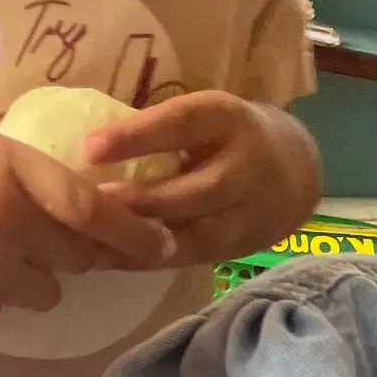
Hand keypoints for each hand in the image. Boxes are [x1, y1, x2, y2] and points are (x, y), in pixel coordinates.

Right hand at [0, 123, 174, 312]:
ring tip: (2, 253)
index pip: (90, 208)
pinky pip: (8, 306)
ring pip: (48, 290)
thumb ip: (30, 170)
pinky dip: (0, 294)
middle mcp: (4, 220)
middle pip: (80, 256)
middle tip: (56, 239)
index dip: (132, 232)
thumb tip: (92, 197)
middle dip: (81, 253)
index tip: (163, 245)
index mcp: (8, 168)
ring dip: (38, 278)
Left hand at [86, 94, 319, 267]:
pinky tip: (116, 260)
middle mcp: (247, 165)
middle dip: (146, 201)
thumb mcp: (202, 117)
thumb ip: (158, 130)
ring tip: (98, 243)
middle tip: (93, 207)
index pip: (182, 125)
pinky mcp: (245, 244)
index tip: (89, 148)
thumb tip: (81, 146)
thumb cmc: (224, 135)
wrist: (294, 170)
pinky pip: (197, 255)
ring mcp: (252, 210)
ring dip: (148, 240)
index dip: (137, 137)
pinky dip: (155, 260)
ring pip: (202, 233)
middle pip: (201, 189)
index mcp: (227, 119)